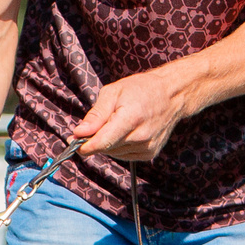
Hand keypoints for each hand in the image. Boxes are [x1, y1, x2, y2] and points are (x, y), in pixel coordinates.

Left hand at [71, 66, 193, 162]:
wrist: (171, 95)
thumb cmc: (141, 89)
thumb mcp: (113, 93)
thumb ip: (95, 115)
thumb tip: (78, 133)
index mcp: (131, 118)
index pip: (102, 142)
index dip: (85, 145)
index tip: (73, 141)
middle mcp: (141, 137)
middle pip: (106, 148)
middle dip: (95, 140)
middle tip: (95, 124)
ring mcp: (147, 147)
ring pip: (113, 153)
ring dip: (107, 142)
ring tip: (116, 123)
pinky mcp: (149, 153)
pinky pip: (123, 155)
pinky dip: (118, 146)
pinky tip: (125, 132)